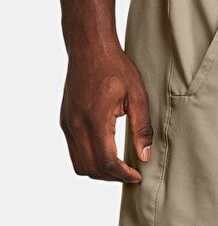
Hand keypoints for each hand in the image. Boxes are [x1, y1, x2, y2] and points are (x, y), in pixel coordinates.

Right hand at [60, 44, 152, 182]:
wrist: (89, 48)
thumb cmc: (115, 68)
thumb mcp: (138, 96)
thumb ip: (142, 128)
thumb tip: (144, 156)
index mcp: (95, 120)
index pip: (106, 162)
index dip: (122, 175)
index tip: (137, 176)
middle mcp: (76, 125)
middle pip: (90, 168)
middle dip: (112, 177)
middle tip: (131, 174)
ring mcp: (67, 124)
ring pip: (79, 164)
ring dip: (99, 171)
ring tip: (120, 167)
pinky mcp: (65, 120)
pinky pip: (74, 150)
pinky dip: (90, 159)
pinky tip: (107, 152)